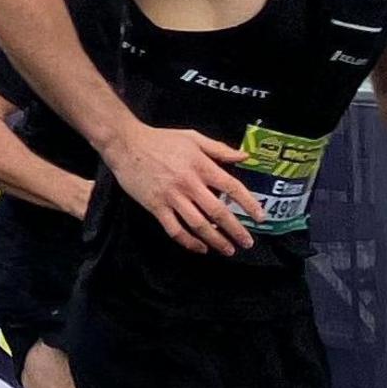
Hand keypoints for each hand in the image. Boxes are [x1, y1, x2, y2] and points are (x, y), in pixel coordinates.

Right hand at [107, 124, 264, 253]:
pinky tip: (200, 248)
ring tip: (228, 250)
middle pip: (218, 212)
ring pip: (198, 225)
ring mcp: (172, 197)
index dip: (249, 204)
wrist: (126, 144)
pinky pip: (175, 230)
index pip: (232, 187)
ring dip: (216, 241)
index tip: (260, 217)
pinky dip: (189, 242)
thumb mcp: (193, 137)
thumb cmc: (161, 140)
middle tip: (247, 243)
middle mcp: (189, 184)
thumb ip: (219, 149)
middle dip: (236, 230)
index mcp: (201, 166)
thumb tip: (244, 156)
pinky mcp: (155, 207)